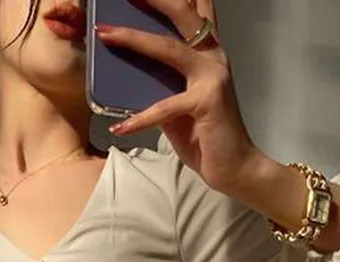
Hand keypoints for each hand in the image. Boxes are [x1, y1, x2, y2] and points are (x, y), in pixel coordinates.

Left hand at [94, 0, 261, 193]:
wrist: (234, 166)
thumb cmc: (205, 135)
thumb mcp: (178, 104)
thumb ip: (161, 84)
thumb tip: (128, 74)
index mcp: (208, 53)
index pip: (193, 13)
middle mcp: (213, 56)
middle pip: (183, 15)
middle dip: (155, 0)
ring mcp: (212, 76)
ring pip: (168, 48)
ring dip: (133, 39)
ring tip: (105, 34)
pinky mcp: (207, 102)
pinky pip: (165, 107)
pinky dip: (140, 118)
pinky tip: (119, 127)